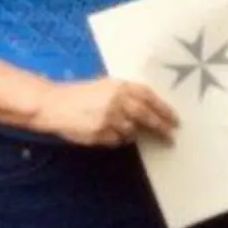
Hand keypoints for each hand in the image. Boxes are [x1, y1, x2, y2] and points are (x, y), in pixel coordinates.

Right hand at [32, 78, 178, 146]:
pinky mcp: (99, 132)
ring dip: (132, 133)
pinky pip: (116, 140)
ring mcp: (108, 118)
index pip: (149, 98)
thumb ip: (127, 94)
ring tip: (120, 128)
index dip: (164, 109)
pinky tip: (106, 132)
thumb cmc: (80, 94)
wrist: (52, 104)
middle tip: (171, 136)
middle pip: (147, 116)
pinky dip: (116, 139)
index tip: (175, 120)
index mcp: (120, 86)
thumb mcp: (105, 86)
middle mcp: (117, 101)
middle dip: (161, 127)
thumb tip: (150, 109)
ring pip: (131, 132)